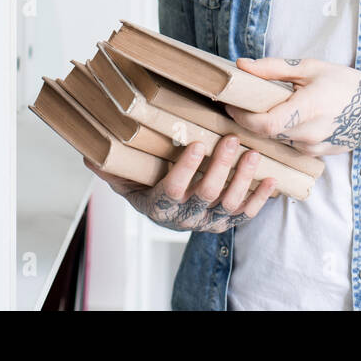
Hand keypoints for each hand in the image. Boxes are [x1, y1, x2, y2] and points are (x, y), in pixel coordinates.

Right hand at [83, 134, 276, 232]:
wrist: (166, 210)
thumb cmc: (145, 185)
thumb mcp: (123, 178)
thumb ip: (108, 167)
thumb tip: (88, 152)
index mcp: (159, 206)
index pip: (172, 191)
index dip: (184, 171)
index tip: (195, 145)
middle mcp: (185, 218)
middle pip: (206, 194)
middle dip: (220, 167)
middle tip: (230, 139)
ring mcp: (208, 221)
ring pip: (230, 203)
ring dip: (244, 179)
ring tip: (252, 153)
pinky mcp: (226, 221)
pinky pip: (246, 214)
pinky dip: (261, 198)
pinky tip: (272, 180)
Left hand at [225, 57, 360, 155]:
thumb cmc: (344, 83)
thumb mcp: (309, 67)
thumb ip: (273, 68)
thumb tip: (242, 65)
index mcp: (308, 107)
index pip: (264, 124)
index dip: (242, 117)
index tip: (229, 104)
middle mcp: (310, 133)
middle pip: (266, 134)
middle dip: (249, 120)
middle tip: (239, 103)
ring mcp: (314, 147)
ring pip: (277, 140)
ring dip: (266, 127)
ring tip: (264, 108)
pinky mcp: (318, 154)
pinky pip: (291, 145)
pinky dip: (283, 133)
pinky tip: (288, 118)